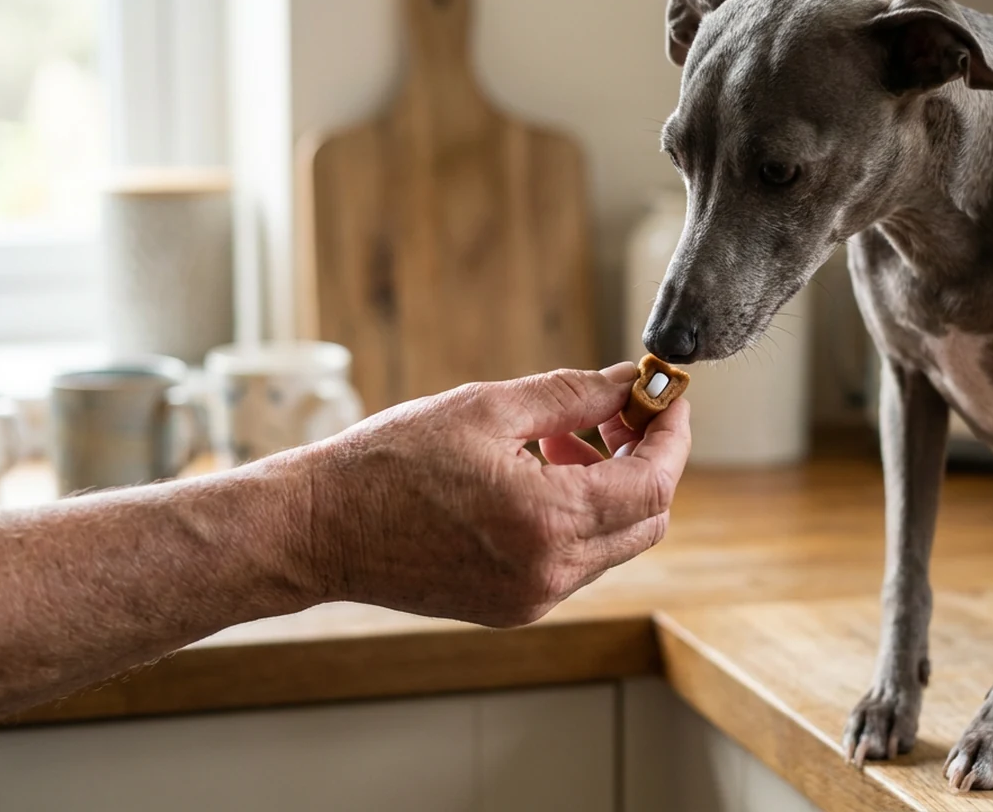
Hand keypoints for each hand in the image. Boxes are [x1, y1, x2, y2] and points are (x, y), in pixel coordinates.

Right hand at [294, 363, 690, 625]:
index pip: (654, 485)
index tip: (666, 400)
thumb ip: (572, 396)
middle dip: (647, 461)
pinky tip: (537, 476)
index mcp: (548, 520)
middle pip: (646, 520)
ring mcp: (533, 598)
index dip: (672, 437)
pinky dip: (577, 516)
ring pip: (614, 543)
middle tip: (617, 414)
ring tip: (560, 439)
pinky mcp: (514, 608)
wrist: (320, 529)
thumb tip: (627, 384)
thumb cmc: (389, 463)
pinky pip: (576, 562)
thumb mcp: (487, 407)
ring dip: (609, 488)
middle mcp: (550, 572)